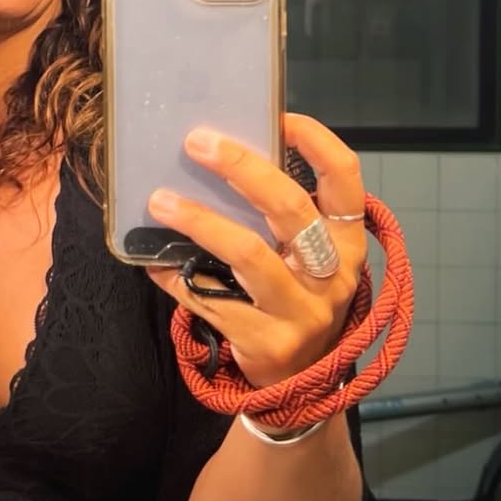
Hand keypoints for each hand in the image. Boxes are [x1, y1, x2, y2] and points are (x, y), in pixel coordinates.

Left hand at [146, 113, 366, 388]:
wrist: (299, 384)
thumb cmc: (294, 299)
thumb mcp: (306, 258)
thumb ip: (281, 218)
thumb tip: (219, 158)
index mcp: (348, 241)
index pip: (345, 179)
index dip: (316, 142)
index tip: (278, 116)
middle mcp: (333, 274)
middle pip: (291, 209)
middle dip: (243, 169)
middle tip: (198, 142)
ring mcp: (302, 311)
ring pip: (249, 254)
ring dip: (200, 221)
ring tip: (161, 200)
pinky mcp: (268, 341)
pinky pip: (212, 299)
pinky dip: (177, 276)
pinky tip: (152, 260)